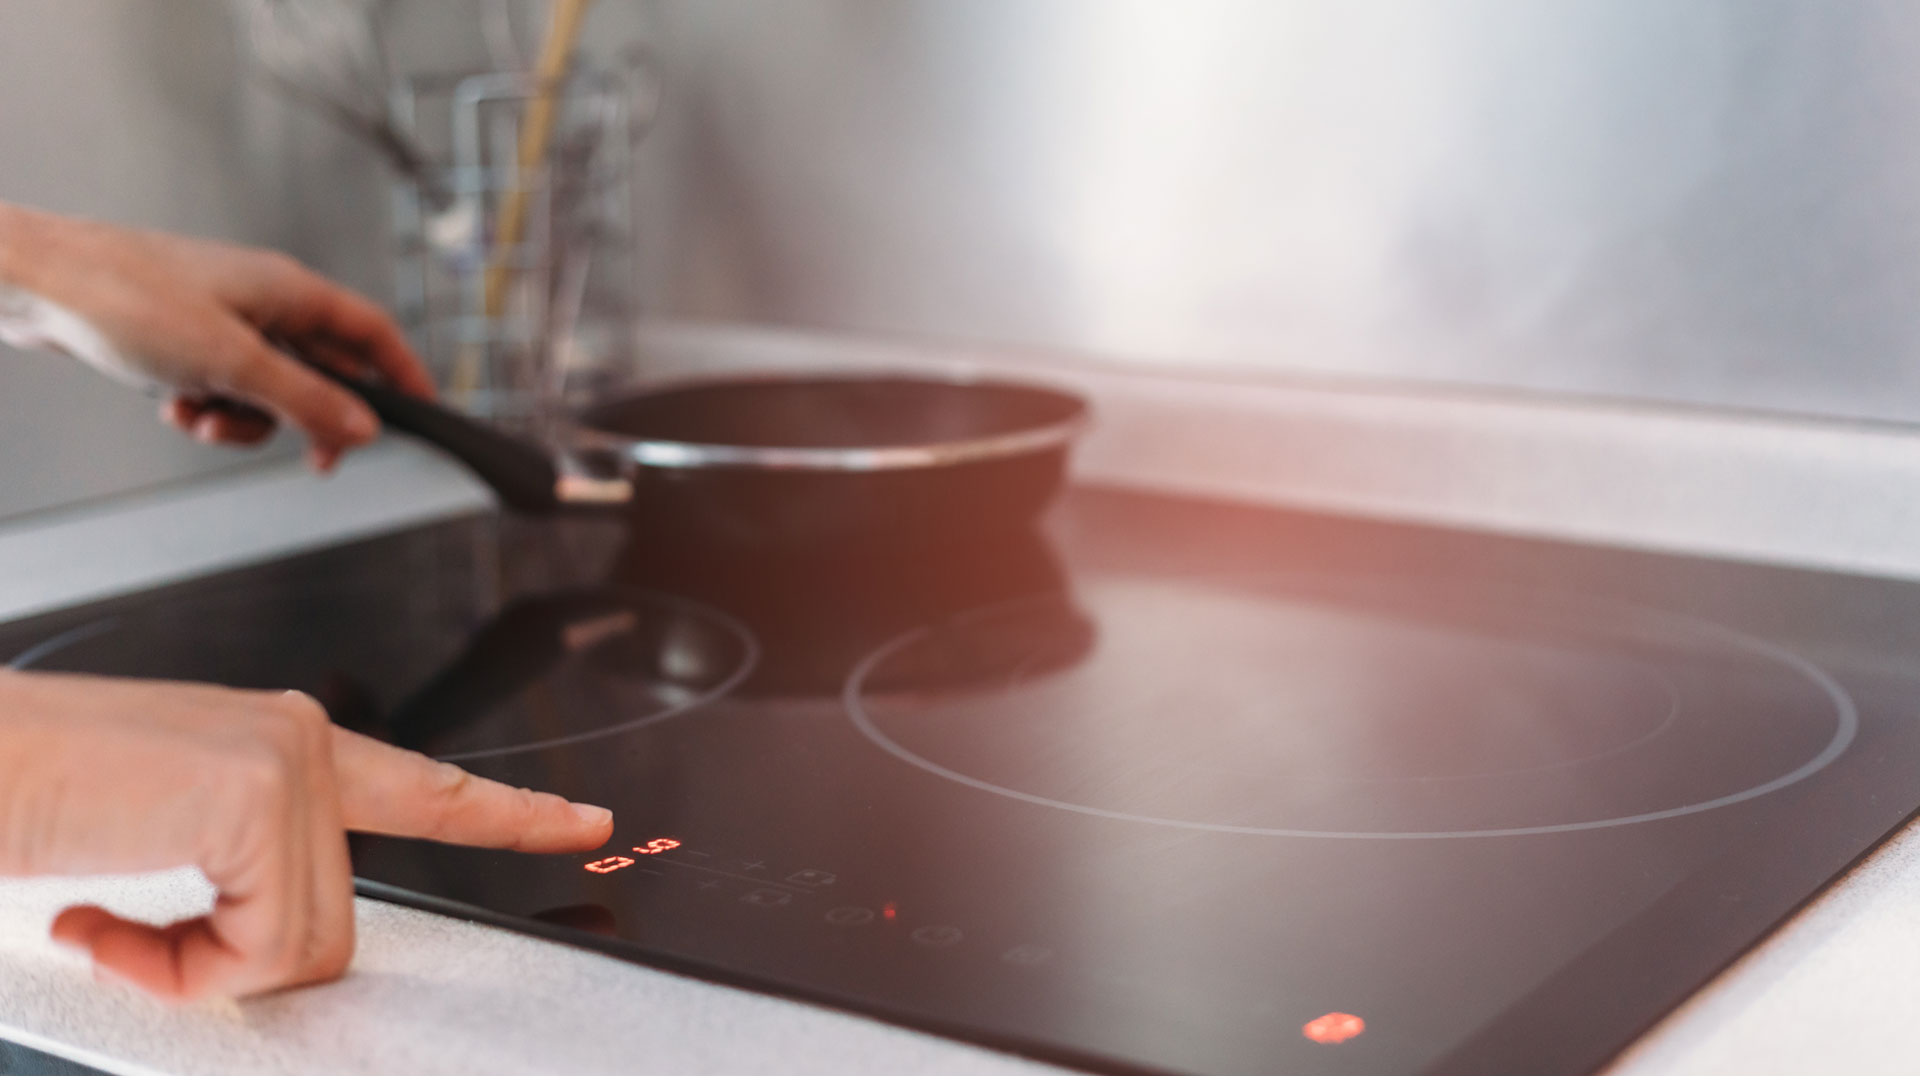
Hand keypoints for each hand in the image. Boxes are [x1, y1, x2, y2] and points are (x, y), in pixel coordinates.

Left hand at [0, 202, 433, 471]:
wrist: (34, 284)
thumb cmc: (123, 297)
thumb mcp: (232, 363)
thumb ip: (306, 401)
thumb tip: (362, 430)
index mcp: (288, 291)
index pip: (372, 333)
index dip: (403, 374)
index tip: (422, 412)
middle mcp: (262, 302)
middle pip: (321, 370)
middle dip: (308, 417)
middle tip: (313, 457)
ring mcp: (222, 321)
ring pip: (267, 389)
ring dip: (245, 420)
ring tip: (205, 416)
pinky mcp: (184, 340)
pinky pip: (223, 389)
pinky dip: (206, 408)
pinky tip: (173, 403)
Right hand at [0, 669, 612, 1001]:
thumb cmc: (33, 796)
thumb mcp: (166, 833)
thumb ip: (245, 870)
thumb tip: (279, 947)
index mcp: (284, 745)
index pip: (426, 787)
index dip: (511, 814)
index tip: (585, 821)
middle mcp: (303, 740)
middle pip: (337, 922)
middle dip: (234, 962)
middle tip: (124, 932)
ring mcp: (291, 762)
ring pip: (301, 946)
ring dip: (191, 967)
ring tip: (105, 917)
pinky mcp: (262, 796)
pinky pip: (259, 948)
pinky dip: (172, 966)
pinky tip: (97, 914)